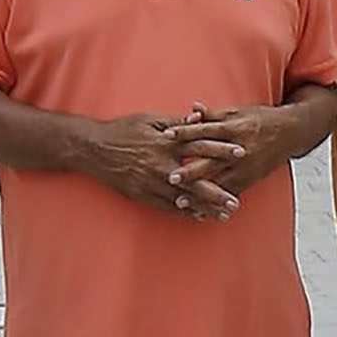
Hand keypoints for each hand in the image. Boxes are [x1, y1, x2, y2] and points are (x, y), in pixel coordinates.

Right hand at [79, 115, 235, 213]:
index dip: (221, 149)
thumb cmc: (123, 130)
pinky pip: (167, 206)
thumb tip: (198, 119)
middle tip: (236, 201)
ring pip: (183, 198)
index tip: (241, 153)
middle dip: (217, 191)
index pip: (199, 144)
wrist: (94, 149)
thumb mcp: (149, 120)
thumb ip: (175, 122)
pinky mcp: (142, 194)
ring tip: (223, 214)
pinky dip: (184, 212)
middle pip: (195, 179)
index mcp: (165, 142)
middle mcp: (161, 164)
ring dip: (204, 207)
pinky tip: (198, 216)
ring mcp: (151, 182)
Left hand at [164, 109, 279, 201]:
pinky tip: (201, 212)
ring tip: (180, 201)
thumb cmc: (260, 119)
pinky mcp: (250, 179)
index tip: (166, 136)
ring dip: (199, 194)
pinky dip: (215, 204)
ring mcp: (245, 167)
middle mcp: (239, 149)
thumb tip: (191, 110)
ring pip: (219, 183)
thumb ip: (213, 114)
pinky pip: (230, 194)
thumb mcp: (238, 112)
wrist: (290, 132)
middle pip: (211, 160)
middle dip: (191, 171)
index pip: (206, 130)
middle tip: (170, 177)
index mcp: (235, 128)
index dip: (186, 132)